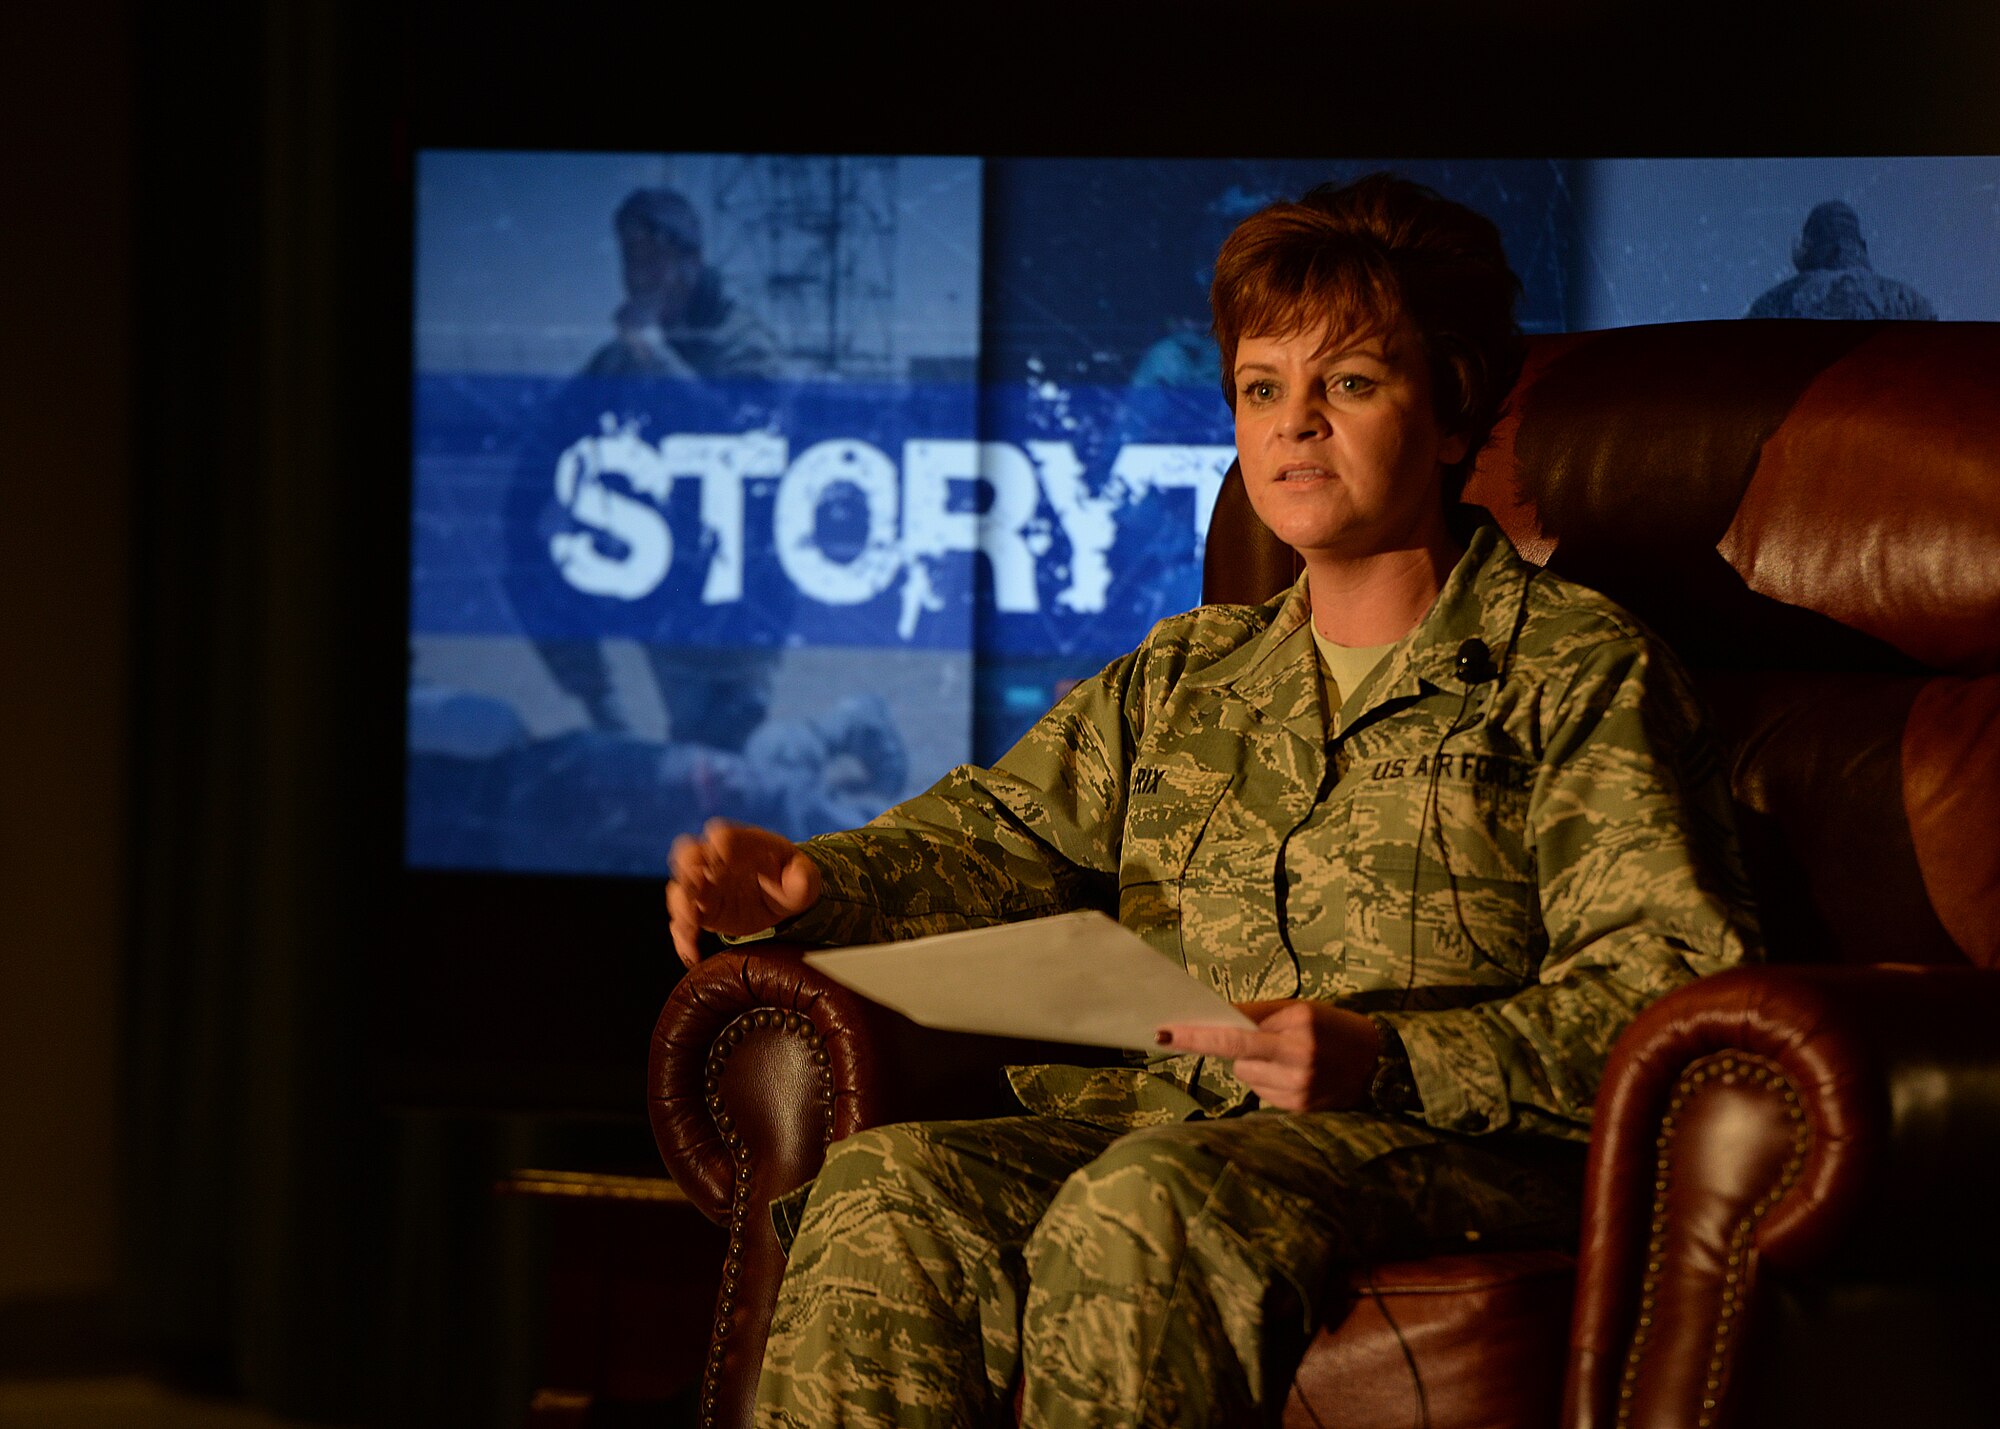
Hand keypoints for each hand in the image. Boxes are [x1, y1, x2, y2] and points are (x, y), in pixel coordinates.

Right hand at [666, 819, 821, 969]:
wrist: (780, 898)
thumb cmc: (790, 878)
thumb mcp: (804, 877)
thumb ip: (803, 876)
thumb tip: (799, 877)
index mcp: (742, 845)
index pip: (724, 836)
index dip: (722, 844)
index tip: (725, 856)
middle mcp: (716, 862)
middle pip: (688, 854)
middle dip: (687, 865)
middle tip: (695, 880)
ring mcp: (705, 888)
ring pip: (680, 890)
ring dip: (681, 904)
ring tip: (691, 922)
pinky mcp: (702, 913)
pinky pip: (683, 924)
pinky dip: (684, 938)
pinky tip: (693, 954)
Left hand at [1155, 1000, 1378, 1112]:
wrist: (1380, 1063)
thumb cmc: (1333, 1028)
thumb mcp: (1301, 1010)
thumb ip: (1259, 1016)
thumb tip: (1214, 1022)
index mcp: (1299, 1024)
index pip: (1236, 1031)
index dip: (1197, 1035)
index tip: (1163, 1033)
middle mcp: (1299, 1057)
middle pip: (1236, 1056)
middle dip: (1228, 1046)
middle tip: (1232, 1039)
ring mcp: (1300, 1087)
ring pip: (1245, 1075)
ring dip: (1252, 1065)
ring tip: (1285, 1058)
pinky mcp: (1300, 1108)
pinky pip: (1261, 1092)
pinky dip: (1266, 1081)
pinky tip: (1291, 1075)